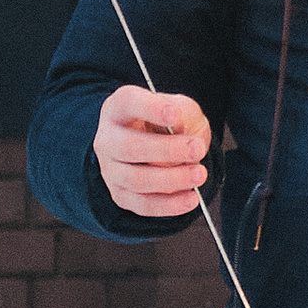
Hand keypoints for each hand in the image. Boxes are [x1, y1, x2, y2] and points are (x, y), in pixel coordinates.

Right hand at [95, 86, 211, 217]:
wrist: (163, 148)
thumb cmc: (168, 124)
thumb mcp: (180, 108)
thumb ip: (182, 114)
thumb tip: (180, 132)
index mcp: (119, 108)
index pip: (127, 103)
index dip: (149, 108)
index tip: (174, 114)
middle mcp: (108, 139)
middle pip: (128, 147)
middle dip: (166, 150)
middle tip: (196, 149)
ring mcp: (111, 170)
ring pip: (135, 179)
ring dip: (171, 179)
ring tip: (199, 174)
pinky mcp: (121, 195)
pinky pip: (142, 205)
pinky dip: (169, 205)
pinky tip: (191, 198)